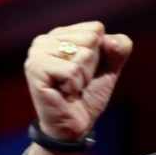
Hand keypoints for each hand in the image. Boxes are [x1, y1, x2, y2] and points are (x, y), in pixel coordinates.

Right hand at [23, 21, 131, 154]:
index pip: (96, 29)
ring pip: (83, 54)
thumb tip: (110, 40)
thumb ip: (119, 48)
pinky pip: (72, 70)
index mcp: (62, 34)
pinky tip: (63, 92)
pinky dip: (74, 85)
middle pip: (90, 38)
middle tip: (77, 80)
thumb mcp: (111, 68)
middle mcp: (45, 39)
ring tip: (70, 87)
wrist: (74, 125)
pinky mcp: (35, 68)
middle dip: (91, 65)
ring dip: (83, 76)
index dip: (100, 53)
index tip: (86, 70)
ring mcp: (37, 53)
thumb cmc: (88, 95)